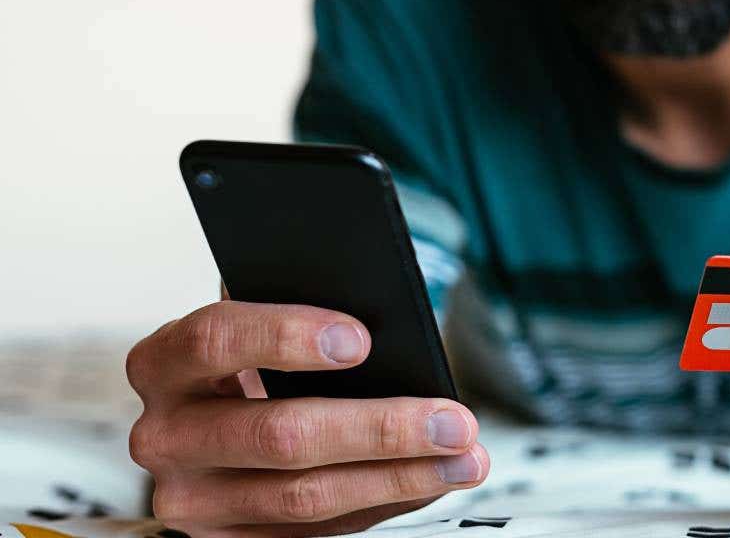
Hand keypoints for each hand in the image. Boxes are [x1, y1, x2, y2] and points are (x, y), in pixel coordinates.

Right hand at [126, 301, 487, 536]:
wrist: (216, 415)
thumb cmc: (254, 358)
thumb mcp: (265, 320)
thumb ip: (306, 314)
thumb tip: (393, 331)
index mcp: (165, 361)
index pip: (216, 339)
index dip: (288, 336)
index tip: (361, 339)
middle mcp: (165, 434)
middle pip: (279, 434)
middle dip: (381, 427)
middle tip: (454, 420)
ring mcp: (191, 497)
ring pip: (303, 496)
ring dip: (398, 477)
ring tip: (463, 457)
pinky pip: (314, 531)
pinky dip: (383, 502)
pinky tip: (429, 480)